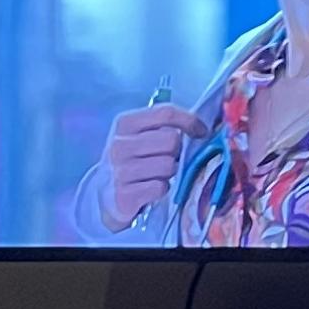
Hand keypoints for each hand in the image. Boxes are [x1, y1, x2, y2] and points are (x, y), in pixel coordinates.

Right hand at [95, 104, 199, 225]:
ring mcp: (119, 171)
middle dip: (177, 151)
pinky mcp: (124, 195)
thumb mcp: (138, 135)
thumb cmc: (131, 160)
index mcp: (124, 123)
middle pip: (171, 140)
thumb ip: (163, 125)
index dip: (190, 121)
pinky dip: (162, 188)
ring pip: (168, 165)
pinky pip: (161, 187)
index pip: (166, 113)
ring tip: (158, 174)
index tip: (201, 131)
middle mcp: (119, 145)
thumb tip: (201, 125)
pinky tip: (151, 188)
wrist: (106, 194)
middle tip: (169, 159)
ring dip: (170, 172)